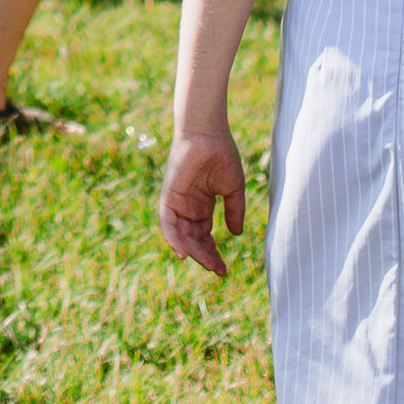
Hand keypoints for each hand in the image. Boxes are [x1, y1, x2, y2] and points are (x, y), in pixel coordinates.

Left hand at [160, 124, 245, 277]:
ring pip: (180, 235)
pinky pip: (167, 222)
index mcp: (201, 205)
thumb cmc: (222, 155)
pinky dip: (173, 238)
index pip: (204, 236)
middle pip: (193, 239)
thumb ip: (234, 212)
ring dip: (192, 252)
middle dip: (205, 256)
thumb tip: (236, 235)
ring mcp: (177, 202)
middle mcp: (187, 206)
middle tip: (218, 270)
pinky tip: (183, 253)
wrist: (209, 133)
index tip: (223, 270)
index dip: (213, 253)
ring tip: (208, 265)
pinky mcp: (168, 195)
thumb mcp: (233, 190)